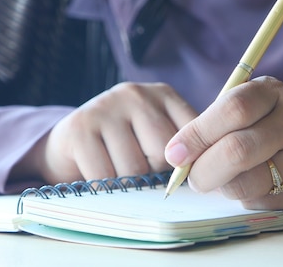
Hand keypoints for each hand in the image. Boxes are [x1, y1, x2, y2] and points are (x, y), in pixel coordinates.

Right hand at [35, 82, 196, 184]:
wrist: (69, 143)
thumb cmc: (124, 146)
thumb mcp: (157, 136)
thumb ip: (185, 146)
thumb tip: (213, 179)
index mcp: (163, 94)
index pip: (192, 134)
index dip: (186, 164)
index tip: (176, 176)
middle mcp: (135, 93)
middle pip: (162, 152)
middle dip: (153, 174)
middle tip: (139, 172)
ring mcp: (105, 107)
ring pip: (133, 168)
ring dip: (127, 184)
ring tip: (118, 173)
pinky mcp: (79, 127)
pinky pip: (104, 176)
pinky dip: (104, 188)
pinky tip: (99, 177)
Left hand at [164, 76, 282, 209]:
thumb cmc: (273, 124)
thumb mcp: (251, 107)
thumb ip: (216, 122)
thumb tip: (177, 154)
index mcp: (273, 92)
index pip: (232, 109)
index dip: (197, 133)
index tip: (175, 153)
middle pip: (238, 150)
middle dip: (204, 169)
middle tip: (192, 178)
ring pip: (249, 183)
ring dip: (224, 187)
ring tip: (222, 180)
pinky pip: (265, 202)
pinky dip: (247, 198)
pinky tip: (253, 186)